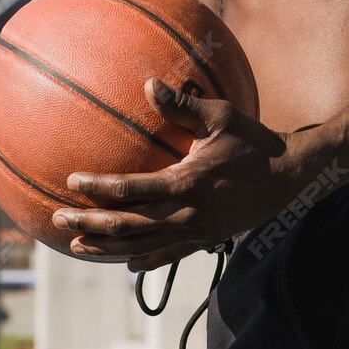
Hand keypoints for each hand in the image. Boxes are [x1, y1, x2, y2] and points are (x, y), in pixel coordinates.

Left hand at [54, 79, 293, 270]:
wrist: (288, 177)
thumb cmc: (253, 142)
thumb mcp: (221, 117)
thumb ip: (182, 105)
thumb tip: (148, 84)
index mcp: (186, 182)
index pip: (130, 190)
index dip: (97, 188)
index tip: (72, 182)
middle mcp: (187, 213)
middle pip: (127, 226)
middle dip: (90, 224)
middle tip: (60, 219)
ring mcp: (196, 233)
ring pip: (141, 247)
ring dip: (107, 248)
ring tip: (78, 247)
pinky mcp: (206, 242)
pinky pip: (168, 256)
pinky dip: (144, 261)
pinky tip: (125, 263)